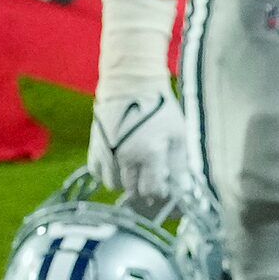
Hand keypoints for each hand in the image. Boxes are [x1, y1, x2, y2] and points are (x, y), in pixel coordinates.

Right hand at [90, 88, 198, 207]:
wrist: (131, 87)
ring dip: (126, 183)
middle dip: (144, 190)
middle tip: (152, 180)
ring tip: (137, 170)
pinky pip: (97, 173)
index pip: (152, 189)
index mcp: (149, 153)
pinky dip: (109, 174)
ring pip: (113, 185)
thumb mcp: (178, 134)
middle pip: (132, 190)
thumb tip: (183, 189)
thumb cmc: (159, 110)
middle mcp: (125, 156)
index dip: (160, 193)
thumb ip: (179, 164)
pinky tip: (121, 165)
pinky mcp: (95, 148)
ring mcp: (107, 153)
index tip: (164, 188)